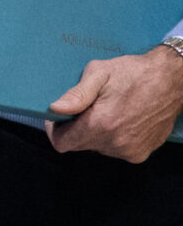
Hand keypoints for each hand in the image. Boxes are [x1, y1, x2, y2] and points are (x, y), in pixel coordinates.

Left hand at [47, 46, 182, 161]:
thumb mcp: (99, 73)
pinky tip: (120, 119)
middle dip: (75, 128)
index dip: (55, 130)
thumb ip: (76, 95)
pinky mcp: (141, 153)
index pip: (62, 143)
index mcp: (101, 124)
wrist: (172, 80)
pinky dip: (112, 137)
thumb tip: (54, 109)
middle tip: (85, 108)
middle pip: (79, 145)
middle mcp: (115, 143)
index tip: (58, 117)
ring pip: (97, 148)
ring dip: (95, 133)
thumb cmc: (134, 72)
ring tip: (106, 110)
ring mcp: (130, 150)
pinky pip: (115, 149)